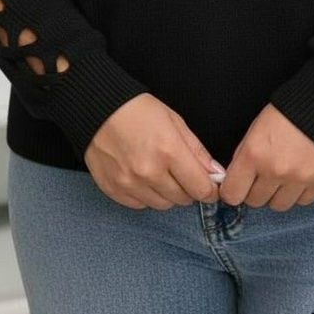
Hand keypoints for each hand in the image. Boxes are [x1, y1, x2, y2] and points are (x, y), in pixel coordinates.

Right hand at [84, 93, 220, 209]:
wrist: (97, 108)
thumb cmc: (138, 110)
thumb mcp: (174, 121)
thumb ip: (197, 151)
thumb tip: (216, 174)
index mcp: (168, 151)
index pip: (201, 188)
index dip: (209, 188)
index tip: (210, 185)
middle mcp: (149, 172)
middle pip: (183, 199)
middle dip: (188, 188)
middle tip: (181, 172)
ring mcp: (130, 184)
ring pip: (163, 205)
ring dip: (167, 193)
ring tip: (159, 171)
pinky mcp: (114, 190)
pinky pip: (140, 205)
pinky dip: (146, 195)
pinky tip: (142, 176)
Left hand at [218, 104, 313, 209]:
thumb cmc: (287, 111)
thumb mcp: (256, 128)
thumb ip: (244, 156)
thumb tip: (235, 179)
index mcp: (254, 153)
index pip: (232, 193)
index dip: (233, 190)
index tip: (237, 186)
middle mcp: (275, 170)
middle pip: (255, 201)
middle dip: (255, 190)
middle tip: (262, 176)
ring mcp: (299, 178)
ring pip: (279, 205)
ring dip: (277, 194)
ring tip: (283, 176)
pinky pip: (302, 201)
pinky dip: (299, 193)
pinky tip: (300, 176)